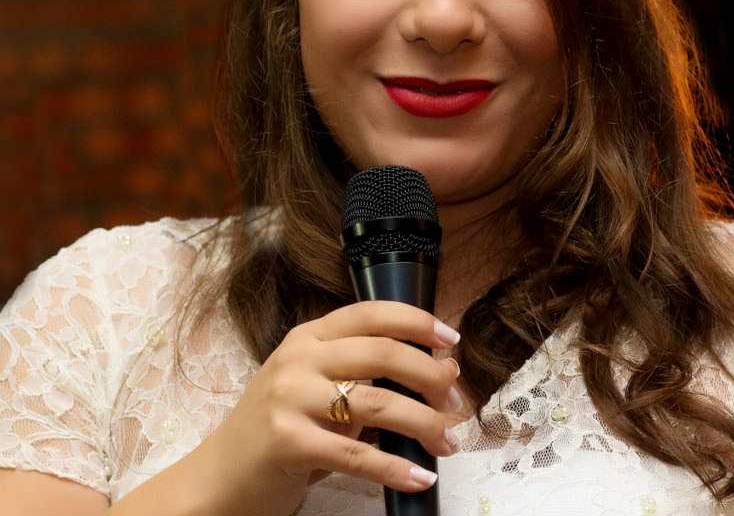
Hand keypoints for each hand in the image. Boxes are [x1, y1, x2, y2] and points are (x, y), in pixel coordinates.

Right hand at [193, 300, 461, 515]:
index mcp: (309, 338)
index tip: (451, 340)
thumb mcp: (315, 385)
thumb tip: (439, 371)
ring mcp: (289, 399)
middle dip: (430, 376)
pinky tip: (419, 476)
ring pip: (377, 404)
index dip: (417, 323)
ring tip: (448, 443)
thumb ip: (363, 372)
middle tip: (456, 400)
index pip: (372, 314)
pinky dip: (395, 468)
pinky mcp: (288, 443)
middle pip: (383, 354)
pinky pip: (357, 454)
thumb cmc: (279, 430)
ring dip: (424, 424)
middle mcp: (298, 360)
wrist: (220, 477)